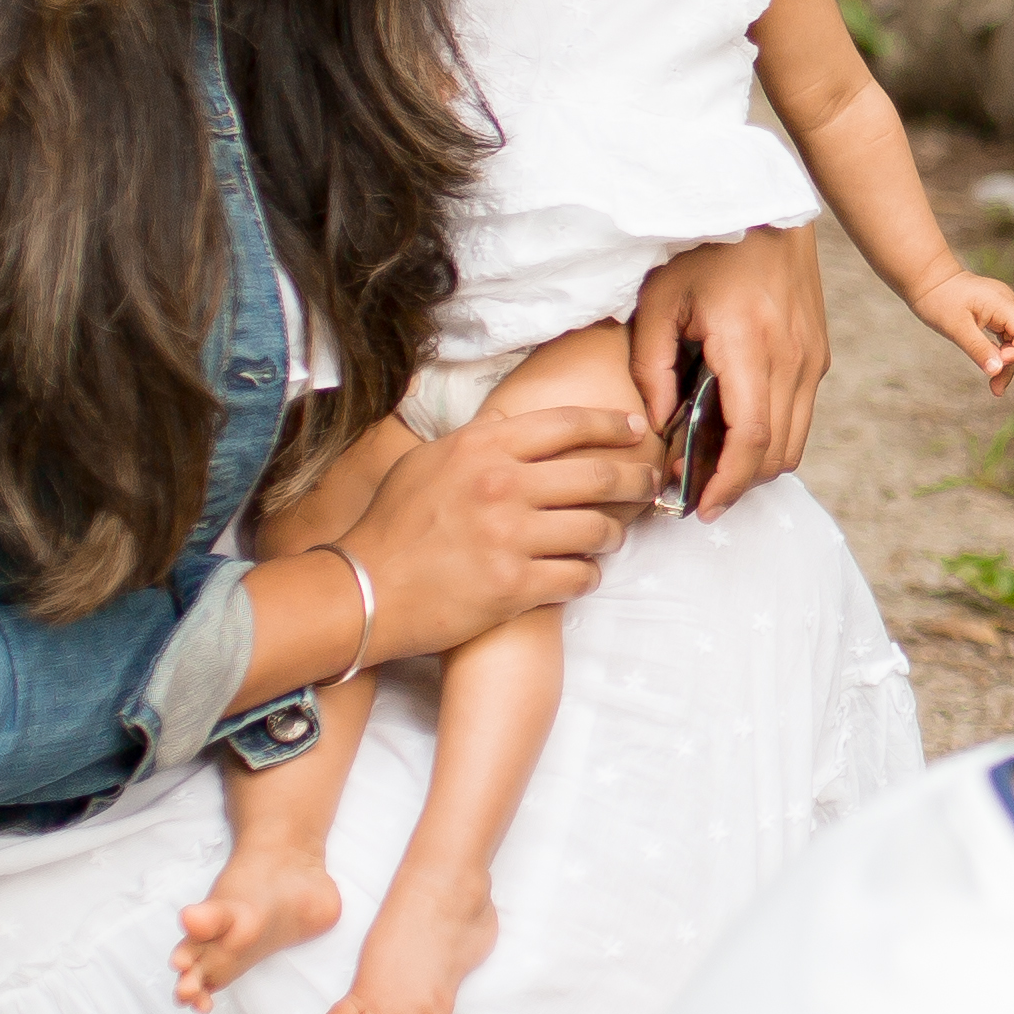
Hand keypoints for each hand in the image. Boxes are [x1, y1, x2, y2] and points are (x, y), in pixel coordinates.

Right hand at [345, 397, 648, 653]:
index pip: (567, 424)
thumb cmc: (392, 526)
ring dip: (612, 535)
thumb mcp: (429, 462)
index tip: (635, 429)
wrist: (363, 590)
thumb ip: (478, 443)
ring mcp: (511, 536)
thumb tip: (516, 425)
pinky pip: (579, 576)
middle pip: (598, 475)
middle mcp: (502, 485)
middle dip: (636, 480)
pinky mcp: (515, 584)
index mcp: (483, 447)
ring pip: (598, 529)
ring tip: (608, 538)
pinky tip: (580, 574)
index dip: (611, 424)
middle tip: (650, 485)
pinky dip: (587, 575)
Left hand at [632, 227, 826, 512]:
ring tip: (715, 469)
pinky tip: (735, 431)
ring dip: (758, 465)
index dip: (728, 483)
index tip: (700, 506)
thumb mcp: (659, 302)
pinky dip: (772, 437)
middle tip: (697, 494)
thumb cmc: (702, 249)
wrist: (763, 207)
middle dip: (740, 484)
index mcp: (750, 345)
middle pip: (778, 451)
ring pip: (796, 440)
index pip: (751, 438)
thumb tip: (658, 428)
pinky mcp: (818, 353)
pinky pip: (801, 415)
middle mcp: (793, 358)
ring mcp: (812, 357)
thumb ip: (652, 369)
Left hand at [917, 268, 1013, 392]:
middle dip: (1011, 364)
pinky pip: (1004, 337)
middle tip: (996, 389)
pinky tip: (992, 368)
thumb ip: (978, 348)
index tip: (996, 362)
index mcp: (1002, 302)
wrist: (927, 279)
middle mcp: (1007, 303)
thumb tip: (997, 370)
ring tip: (995, 387)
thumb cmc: (939, 300)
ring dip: (1006, 363)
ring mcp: (1003, 308)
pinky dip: (999, 354)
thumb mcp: (956, 327)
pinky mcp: (995, 314)